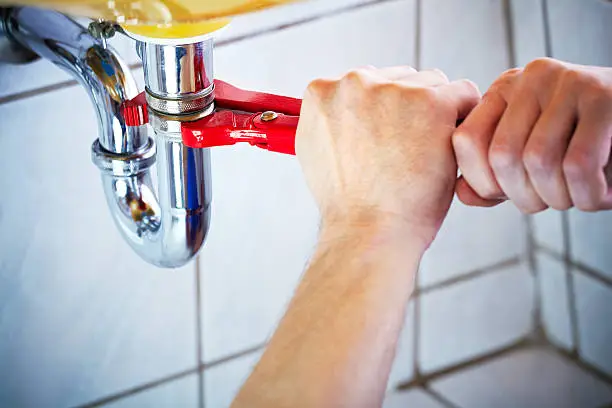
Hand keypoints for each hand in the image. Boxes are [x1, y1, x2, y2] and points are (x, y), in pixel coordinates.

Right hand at [295, 66, 480, 248]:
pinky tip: (449, 147)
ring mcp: (393, 90)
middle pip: (398, 79)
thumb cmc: (348, 204)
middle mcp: (354, 82)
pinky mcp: (431, 102)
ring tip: (425, 154)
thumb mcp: (317, 153)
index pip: (366, 82)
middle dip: (408, 109)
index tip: (387, 138)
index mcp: (322, 91)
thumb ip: (330, 120)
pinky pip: (463, 94)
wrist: (368, 231)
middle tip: (408, 150)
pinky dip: (464, 118)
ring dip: (435, 112)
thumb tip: (344, 110)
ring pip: (431, 84)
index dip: (382, 112)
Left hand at [453, 58, 611, 212]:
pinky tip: (601, 195)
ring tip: (577, 197)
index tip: (508, 195)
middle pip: (502, 155)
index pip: (466, 140)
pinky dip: (587, 195)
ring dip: (558, 198)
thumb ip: (493, 177)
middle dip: (524, 196)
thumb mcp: (530, 159)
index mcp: (504, 90)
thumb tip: (462, 194)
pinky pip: (578, 164)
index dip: (482, 181)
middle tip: (550, 202)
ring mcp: (568, 81)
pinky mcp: (605, 96)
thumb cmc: (584, 147)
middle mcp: (530, 78)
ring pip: (539, 160)